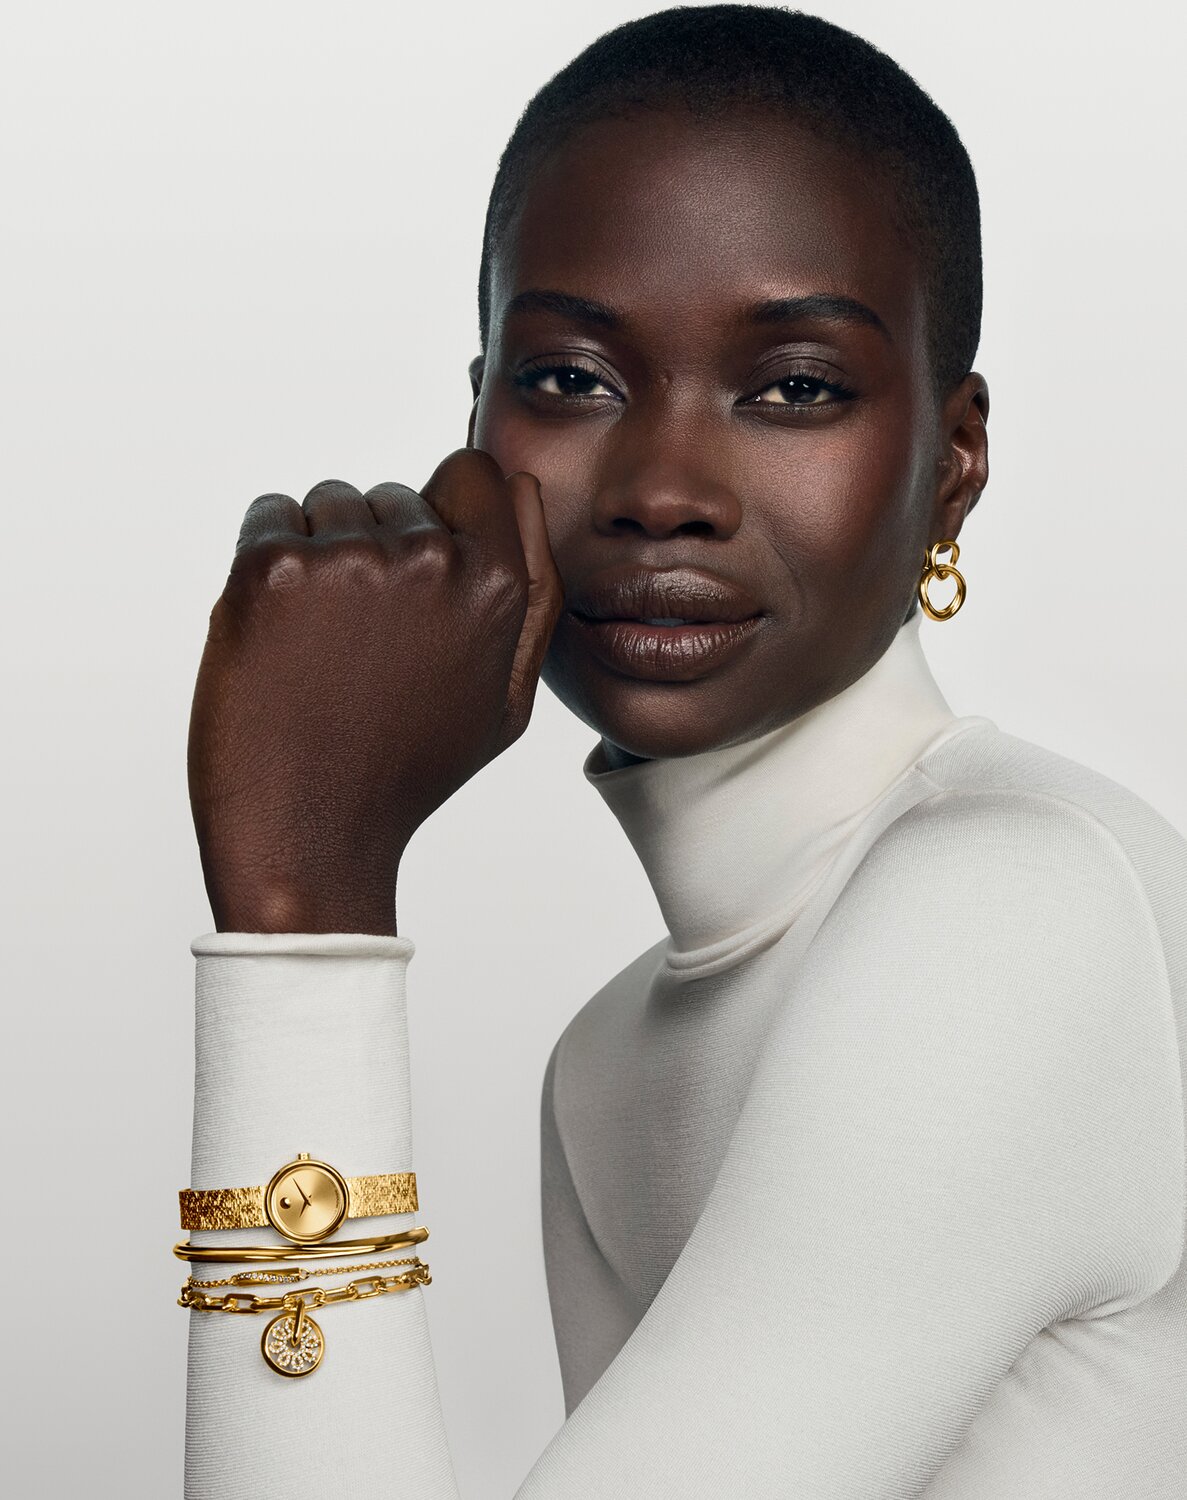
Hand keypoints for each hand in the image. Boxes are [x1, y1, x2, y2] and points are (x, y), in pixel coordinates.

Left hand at [187, 448, 562, 935]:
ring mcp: (348, 558)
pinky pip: (270, 515)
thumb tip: (523, 488)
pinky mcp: (271, 568)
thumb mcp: (509, 697)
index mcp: (498, 584)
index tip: (415, 568)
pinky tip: (282, 635)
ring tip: (324, 644)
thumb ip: (533, 587)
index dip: (443, 512)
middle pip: (396, 492)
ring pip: (331, 502)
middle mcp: (431, 558)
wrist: (311, 838)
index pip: (474, 473)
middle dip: (377, 548)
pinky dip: (267, 562)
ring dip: (321, 554)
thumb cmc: (409, 770)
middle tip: (364, 642)